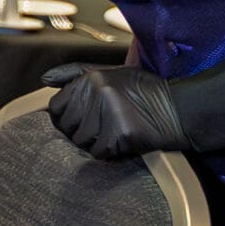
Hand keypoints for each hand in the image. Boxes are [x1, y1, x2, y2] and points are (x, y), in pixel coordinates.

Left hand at [42, 63, 186, 158]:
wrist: (180, 110)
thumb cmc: (143, 92)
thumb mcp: (110, 73)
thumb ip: (74, 73)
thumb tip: (44, 78)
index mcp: (91, 79)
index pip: (55, 107)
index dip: (65, 117)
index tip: (82, 118)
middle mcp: (97, 93)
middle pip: (66, 126)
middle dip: (80, 131)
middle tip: (102, 126)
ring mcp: (109, 114)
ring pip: (80, 141)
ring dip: (95, 142)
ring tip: (114, 131)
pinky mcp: (121, 133)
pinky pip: (98, 152)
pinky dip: (108, 152)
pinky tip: (122, 140)